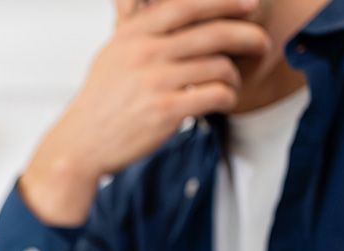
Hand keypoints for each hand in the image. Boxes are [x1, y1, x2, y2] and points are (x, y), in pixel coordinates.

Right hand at [20, 0, 270, 225]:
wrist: (82, 143)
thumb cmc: (99, 101)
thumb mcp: (110, 54)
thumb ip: (131, 25)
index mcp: (133, 35)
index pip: (187, 6)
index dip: (224, 2)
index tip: (249, 4)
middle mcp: (144, 54)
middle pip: (214, 34)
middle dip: (248, 37)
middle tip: (261, 45)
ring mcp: (155, 82)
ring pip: (220, 67)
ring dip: (234, 77)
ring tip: (229, 85)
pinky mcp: (166, 111)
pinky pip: (217, 95)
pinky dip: (228, 98)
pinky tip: (222, 102)